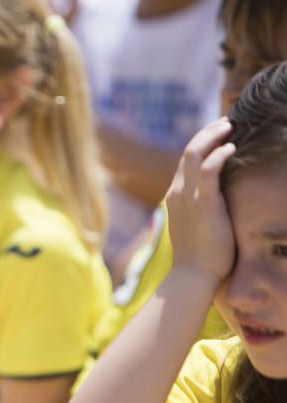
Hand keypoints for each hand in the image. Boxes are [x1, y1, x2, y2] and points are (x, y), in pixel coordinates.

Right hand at [165, 118, 236, 284]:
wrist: (193, 274)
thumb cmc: (200, 257)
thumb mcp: (198, 226)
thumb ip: (202, 209)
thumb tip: (217, 203)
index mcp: (176, 197)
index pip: (186, 161)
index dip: (201, 143)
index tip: (219, 134)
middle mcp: (178, 192)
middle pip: (188, 151)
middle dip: (207, 133)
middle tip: (226, 122)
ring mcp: (187, 196)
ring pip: (194, 153)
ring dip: (213, 135)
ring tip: (230, 126)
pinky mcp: (202, 202)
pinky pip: (209, 169)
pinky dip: (219, 154)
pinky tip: (232, 147)